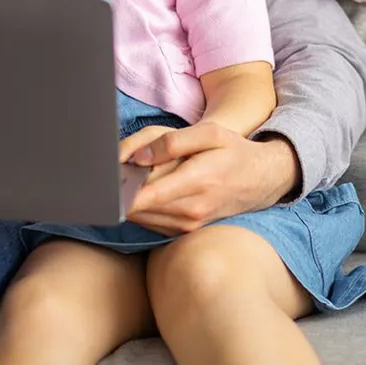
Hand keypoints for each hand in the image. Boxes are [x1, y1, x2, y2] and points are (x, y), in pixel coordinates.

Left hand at [122, 123, 298, 235]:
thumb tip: (138, 158)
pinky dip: (142, 207)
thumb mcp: (209, 133)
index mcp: (196, 182)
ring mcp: (188, 225)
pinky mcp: (184, 231)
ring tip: (139, 175)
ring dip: (131, 198)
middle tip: (119, 167)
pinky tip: (148, 188)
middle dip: (122, 188)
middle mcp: (191, 210)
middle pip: (137, 207)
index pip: (146, 196)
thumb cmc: (233, 151)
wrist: (261, 179)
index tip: (104, 180)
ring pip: (140, 217)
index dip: (119, 191)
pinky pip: (150, 222)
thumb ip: (172, 141)